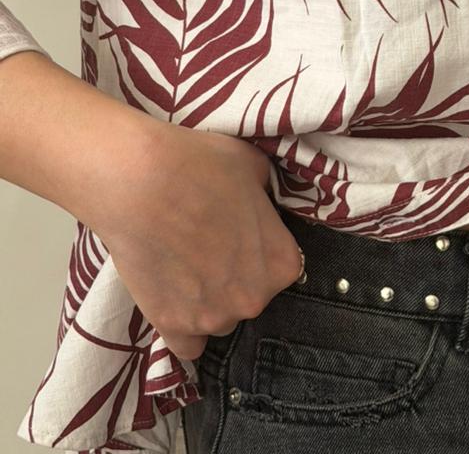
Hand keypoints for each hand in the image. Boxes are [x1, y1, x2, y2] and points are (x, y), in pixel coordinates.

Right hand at [91, 121, 304, 359]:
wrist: (140, 182)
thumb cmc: (201, 167)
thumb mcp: (253, 167)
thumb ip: (266, 194)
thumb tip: (262, 198)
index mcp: (282, 263)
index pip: (280, 266)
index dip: (258, 247)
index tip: (238, 232)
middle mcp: (254, 299)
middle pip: (250, 295)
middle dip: (234, 275)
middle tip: (207, 244)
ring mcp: (213, 318)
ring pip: (219, 318)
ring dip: (208, 300)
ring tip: (183, 263)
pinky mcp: (172, 327)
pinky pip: (187, 346)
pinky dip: (182, 329)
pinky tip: (174, 301)